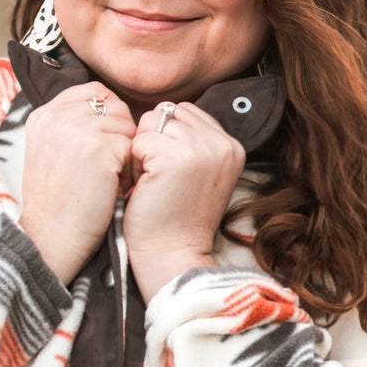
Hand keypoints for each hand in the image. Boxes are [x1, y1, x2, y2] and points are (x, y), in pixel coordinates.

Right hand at [18, 84, 135, 284]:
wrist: (50, 238)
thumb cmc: (56, 202)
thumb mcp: (49, 152)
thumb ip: (70, 125)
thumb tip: (108, 105)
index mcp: (44, 115)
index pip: (93, 91)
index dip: (109, 115)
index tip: (106, 142)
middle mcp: (57, 116)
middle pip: (114, 106)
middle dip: (120, 134)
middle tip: (108, 166)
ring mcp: (78, 129)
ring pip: (127, 125)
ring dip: (127, 152)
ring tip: (109, 179)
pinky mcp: (99, 148)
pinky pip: (133, 145)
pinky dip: (130, 169)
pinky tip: (114, 187)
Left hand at [123, 101, 245, 302]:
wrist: (172, 254)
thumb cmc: (177, 217)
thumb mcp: (199, 172)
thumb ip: (193, 140)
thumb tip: (164, 112)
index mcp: (232, 146)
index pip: (186, 112)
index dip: (167, 136)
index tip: (171, 171)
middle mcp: (221, 143)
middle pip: (168, 112)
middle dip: (154, 139)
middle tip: (159, 177)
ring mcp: (200, 149)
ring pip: (152, 123)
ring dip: (143, 151)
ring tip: (153, 181)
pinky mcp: (174, 158)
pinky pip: (138, 141)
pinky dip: (134, 164)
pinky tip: (145, 187)